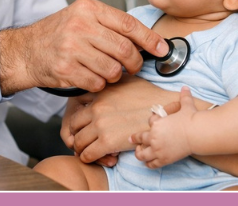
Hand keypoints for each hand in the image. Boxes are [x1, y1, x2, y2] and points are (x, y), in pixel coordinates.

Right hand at [0, 0, 167, 95]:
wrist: (26, 50)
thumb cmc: (59, 34)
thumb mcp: (83, 17)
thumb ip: (111, 25)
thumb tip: (148, 40)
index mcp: (89, 8)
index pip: (128, 24)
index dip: (149, 39)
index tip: (162, 49)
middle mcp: (80, 25)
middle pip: (124, 49)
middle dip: (134, 63)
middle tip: (133, 67)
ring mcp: (71, 48)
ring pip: (113, 69)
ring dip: (115, 75)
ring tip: (105, 70)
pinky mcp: (66, 69)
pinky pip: (97, 82)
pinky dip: (99, 84)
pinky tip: (90, 76)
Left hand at [61, 76, 181, 162]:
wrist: (165, 111)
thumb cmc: (149, 96)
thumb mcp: (125, 81)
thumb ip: (109, 82)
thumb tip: (102, 81)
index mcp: (99, 93)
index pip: (74, 107)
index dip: (77, 118)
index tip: (83, 125)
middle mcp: (96, 108)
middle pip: (73, 126)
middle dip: (77, 134)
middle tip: (85, 140)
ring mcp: (100, 125)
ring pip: (77, 141)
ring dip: (81, 148)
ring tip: (90, 150)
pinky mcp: (108, 142)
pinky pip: (87, 154)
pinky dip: (88, 158)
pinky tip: (97, 157)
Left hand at [131, 86, 198, 167]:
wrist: (196, 133)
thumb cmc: (190, 119)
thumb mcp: (186, 106)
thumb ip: (184, 97)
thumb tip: (186, 88)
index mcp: (157, 123)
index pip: (149, 122)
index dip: (152, 122)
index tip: (152, 124)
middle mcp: (154, 137)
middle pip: (140, 139)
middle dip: (135, 139)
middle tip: (132, 140)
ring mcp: (158, 150)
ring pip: (142, 154)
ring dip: (139, 153)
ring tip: (138, 152)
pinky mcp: (163, 159)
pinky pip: (151, 164)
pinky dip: (149, 163)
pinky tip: (149, 162)